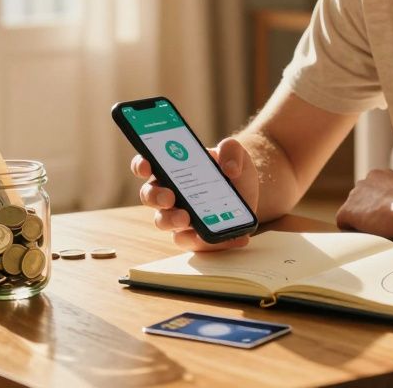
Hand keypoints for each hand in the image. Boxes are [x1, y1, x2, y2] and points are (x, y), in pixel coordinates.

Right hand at [130, 137, 259, 251]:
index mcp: (172, 169)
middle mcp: (169, 193)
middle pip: (149, 196)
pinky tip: (225, 235)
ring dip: (172, 220)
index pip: (146, 165)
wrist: (251, 196)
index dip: (141, 165)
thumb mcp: (236, 154)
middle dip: (155, 196)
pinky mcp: (193, 237)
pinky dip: (206, 240)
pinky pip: (191, 242)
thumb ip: (231, 150)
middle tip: (169, 197)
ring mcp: (178, 216)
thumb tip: (229, 169)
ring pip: (163, 221)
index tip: (146, 165)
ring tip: (187, 219)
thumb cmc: (235, 171)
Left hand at [335, 168, 392, 238]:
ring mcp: (354, 195)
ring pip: (352, 213)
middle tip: (383, 226)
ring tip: (379, 232)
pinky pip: (343, 224)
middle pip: (359, 202)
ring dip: (362, 222)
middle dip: (368, 213)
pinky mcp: (348, 211)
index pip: (371, 194)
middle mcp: (364, 181)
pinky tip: (368, 236)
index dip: (378, 208)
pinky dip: (352, 232)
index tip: (388, 218)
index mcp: (379, 175)